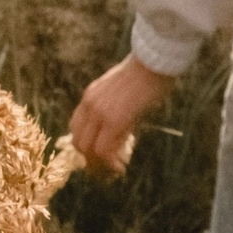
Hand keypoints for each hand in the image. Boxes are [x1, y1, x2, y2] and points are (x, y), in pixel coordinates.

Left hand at [70, 55, 174, 176]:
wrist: (155, 61)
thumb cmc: (148, 73)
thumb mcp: (123, 92)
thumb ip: (116, 110)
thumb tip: (120, 133)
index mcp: (91, 96)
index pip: (77, 128)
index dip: (86, 146)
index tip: (99, 158)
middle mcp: (89, 104)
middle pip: (78, 142)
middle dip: (90, 161)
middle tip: (105, 171)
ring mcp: (99, 112)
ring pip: (87, 149)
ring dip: (99, 166)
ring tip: (114, 172)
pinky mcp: (114, 120)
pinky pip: (103, 150)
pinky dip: (110, 164)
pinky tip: (121, 168)